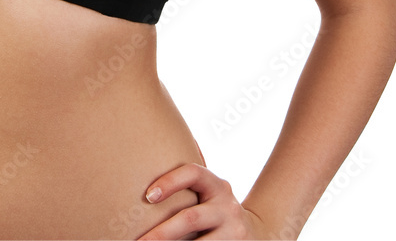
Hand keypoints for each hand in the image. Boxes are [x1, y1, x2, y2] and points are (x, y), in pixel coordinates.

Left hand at [137, 164, 267, 239]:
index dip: (170, 181)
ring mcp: (233, 229)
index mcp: (216, 184)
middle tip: (138, 240)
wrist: (257, 232)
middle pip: (190, 217)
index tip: (147, 195)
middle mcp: (227, 204)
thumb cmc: (215, 209)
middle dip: (161, 232)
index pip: (193, 173)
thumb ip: (188, 181)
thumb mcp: (209, 192)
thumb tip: (155, 161)